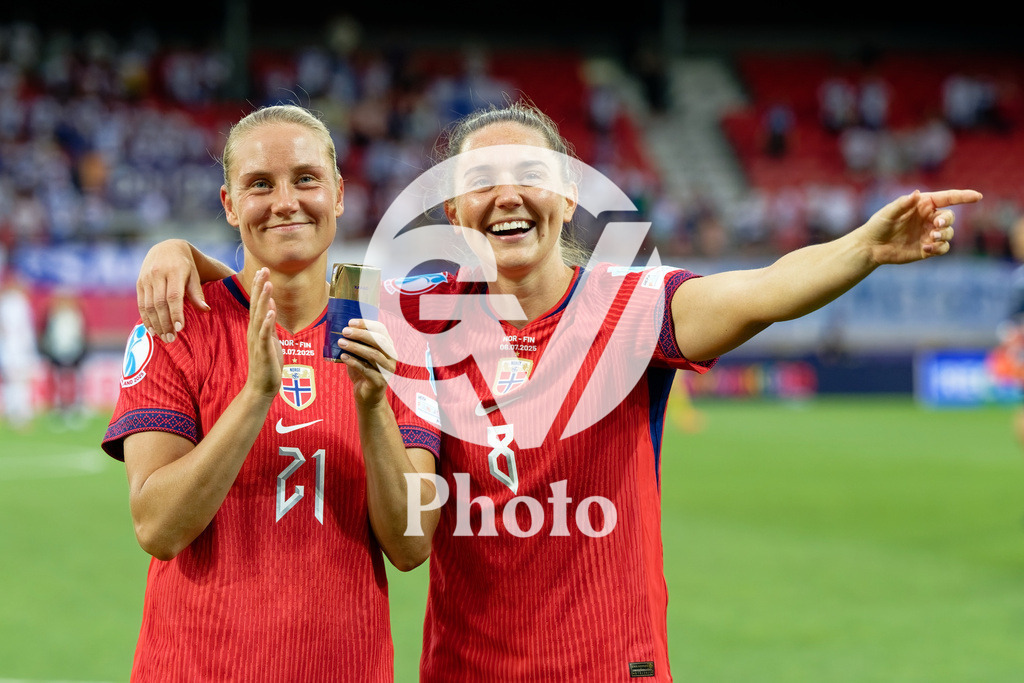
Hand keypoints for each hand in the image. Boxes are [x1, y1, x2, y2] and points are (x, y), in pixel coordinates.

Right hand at [137, 239, 208, 341]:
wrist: (167, 248)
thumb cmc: (186, 265)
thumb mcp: (194, 275)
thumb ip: (197, 293)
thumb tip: (205, 310)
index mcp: (175, 271)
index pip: (174, 296)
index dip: (176, 313)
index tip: (180, 329)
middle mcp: (157, 274)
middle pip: (160, 303)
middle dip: (165, 323)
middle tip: (171, 339)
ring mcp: (146, 278)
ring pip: (149, 305)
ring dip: (155, 324)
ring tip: (163, 337)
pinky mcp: (139, 283)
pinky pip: (141, 304)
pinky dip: (146, 318)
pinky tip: (152, 330)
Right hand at [245, 268, 282, 398]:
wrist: (261, 386)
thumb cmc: (267, 363)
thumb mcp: (270, 338)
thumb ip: (269, 323)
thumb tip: (270, 306)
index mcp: (256, 327)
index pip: (257, 303)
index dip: (260, 286)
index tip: (263, 270)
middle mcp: (254, 331)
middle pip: (256, 304)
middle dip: (260, 286)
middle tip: (264, 269)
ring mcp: (258, 340)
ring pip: (259, 316)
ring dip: (263, 299)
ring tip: (268, 284)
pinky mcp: (263, 350)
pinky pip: (265, 334)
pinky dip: (267, 322)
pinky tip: (270, 312)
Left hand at [338, 319, 396, 408]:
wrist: (368, 396)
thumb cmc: (363, 372)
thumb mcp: (361, 355)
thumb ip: (357, 343)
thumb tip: (343, 329)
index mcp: (388, 347)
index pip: (381, 330)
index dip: (367, 324)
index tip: (351, 322)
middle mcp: (391, 357)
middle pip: (378, 341)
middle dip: (360, 334)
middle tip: (344, 331)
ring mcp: (387, 370)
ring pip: (373, 354)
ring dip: (355, 347)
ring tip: (341, 342)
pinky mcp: (379, 381)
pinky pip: (366, 369)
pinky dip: (353, 361)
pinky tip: (343, 357)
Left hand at [861, 189, 981, 265]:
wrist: (871, 246)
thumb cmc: (878, 225)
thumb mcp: (888, 213)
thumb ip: (902, 204)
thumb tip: (917, 194)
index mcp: (923, 205)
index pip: (947, 198)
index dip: (963, 196)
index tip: (977, 196)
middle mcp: (929, 219)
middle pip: (949, 217)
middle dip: (947, 220)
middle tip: (936, 225)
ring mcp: (929, 234)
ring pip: (949, 233)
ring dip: (944, 235)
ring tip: (931, 237)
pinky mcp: (927, 248)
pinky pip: (943, 248)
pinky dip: (939, 248)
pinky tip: (926, 248)